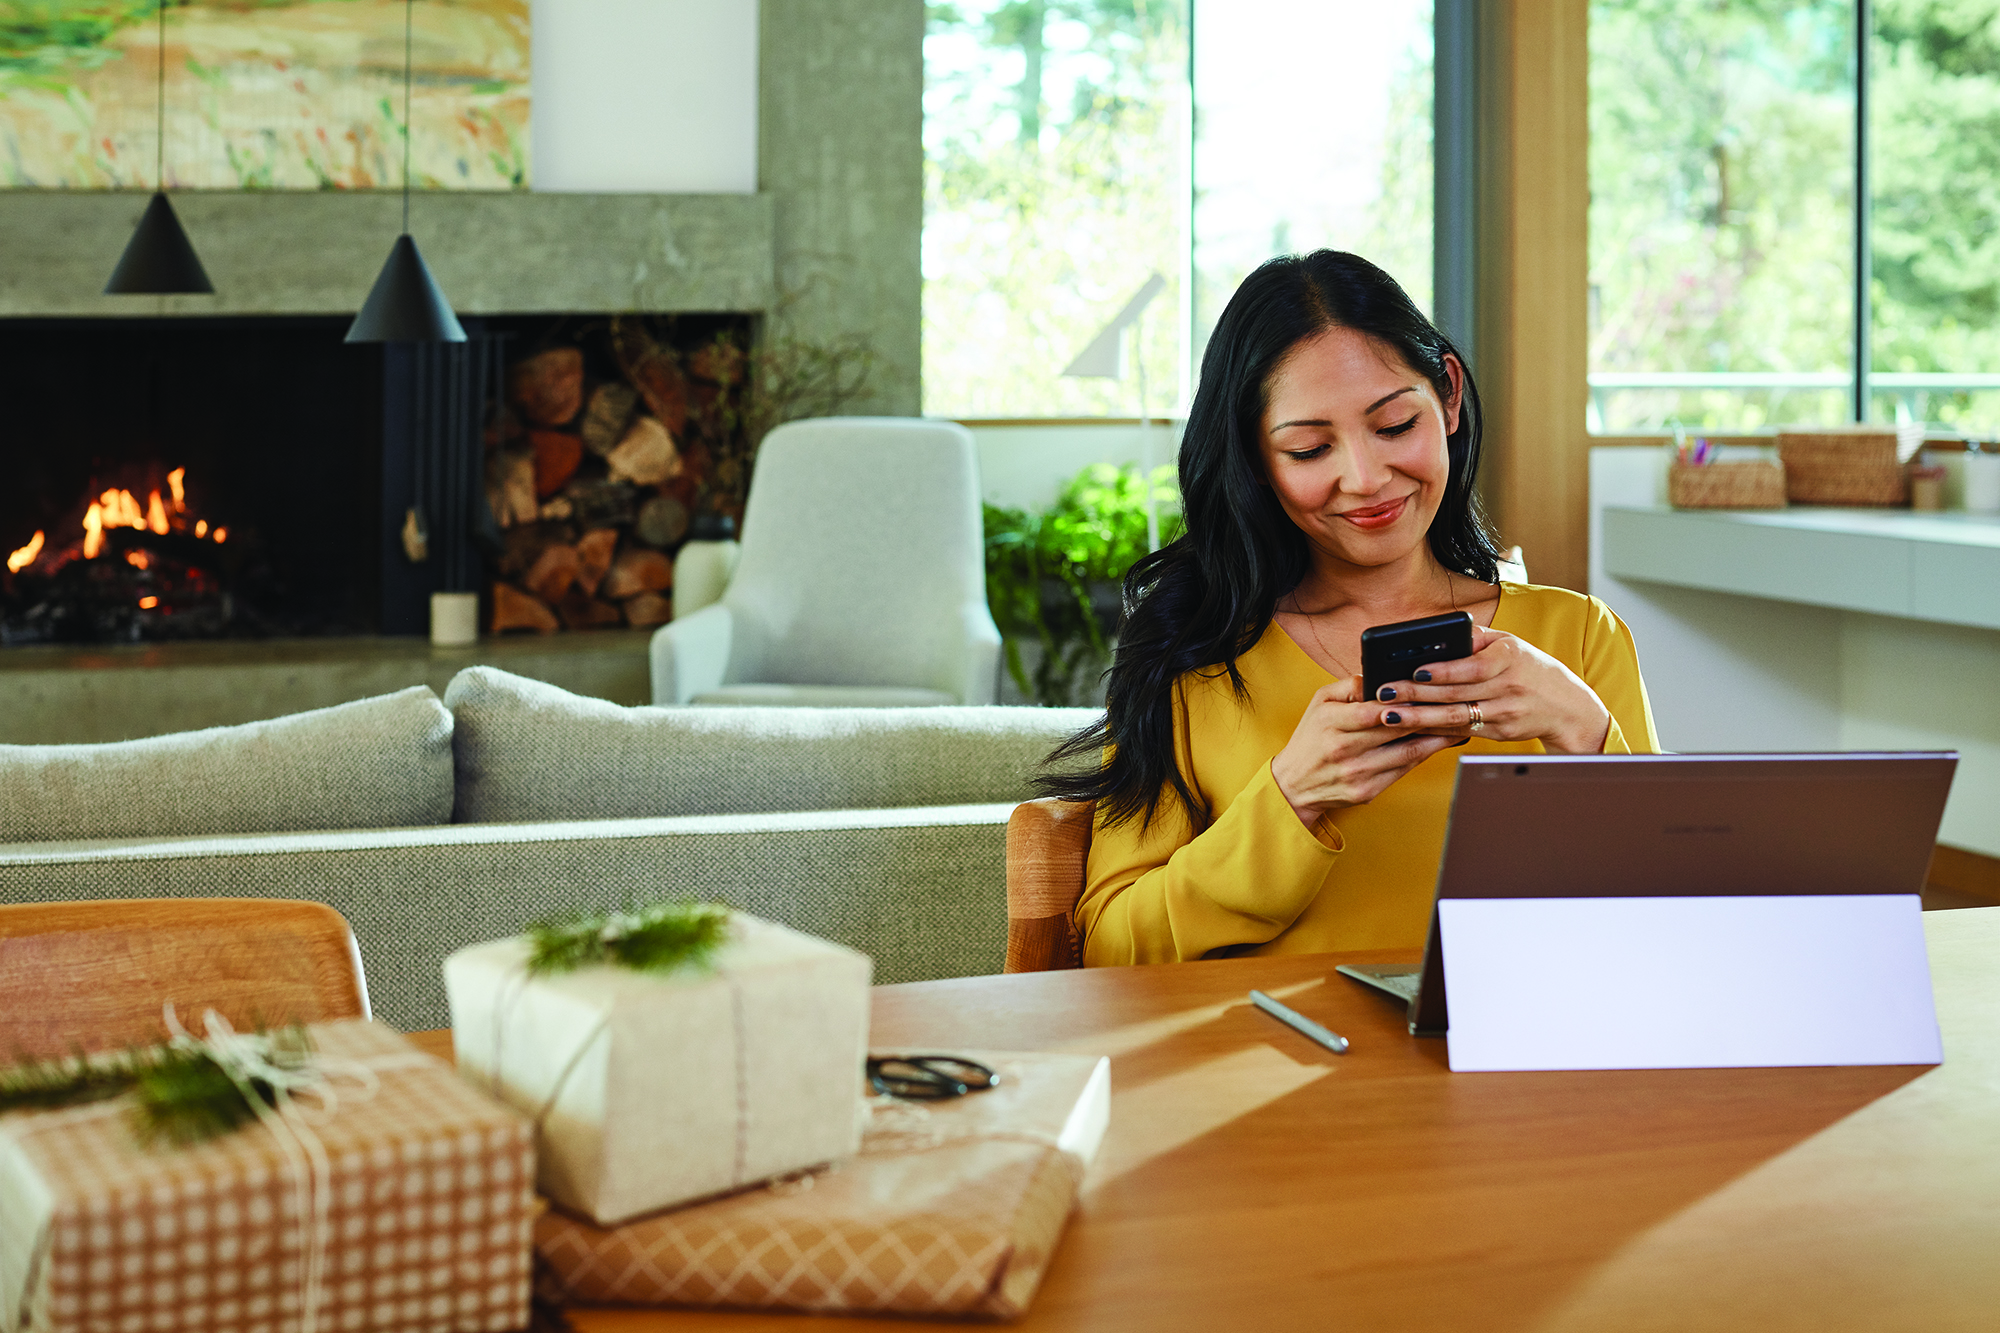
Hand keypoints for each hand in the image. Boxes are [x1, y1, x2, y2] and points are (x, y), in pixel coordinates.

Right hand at [1271, 676, 1461, 826]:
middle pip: (1397, 730)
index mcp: (1330, 722)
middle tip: (1457, 702)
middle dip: (1429, 716)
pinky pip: (1404, 770)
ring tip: (1458, 723)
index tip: (1429, 690)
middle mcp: (1343, 749)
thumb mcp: (1319, 704)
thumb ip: (1348, 686)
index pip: (1373, 709)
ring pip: (1408, 752)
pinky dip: (1425, 755)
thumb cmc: (1310, 738)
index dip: (1403, 701)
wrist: (1294, 785)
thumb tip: (1378, 676)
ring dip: (1437, 738)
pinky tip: (1439, 743)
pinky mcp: (1367, 791)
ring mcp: (1357, 773)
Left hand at [1370, 626, 1611, 753]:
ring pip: (1455, 717)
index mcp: (1510, 658)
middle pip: (1456, 693)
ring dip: (1418, 718)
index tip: (1415, 670)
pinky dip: (1433, 731)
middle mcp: (1508, 687)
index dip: (1444, 670)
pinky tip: (1409, 729)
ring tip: (1389, 715)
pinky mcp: (1498, 733)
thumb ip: (1476, 638)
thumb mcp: (1510, 644)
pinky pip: (1460, 732)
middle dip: (1416, 694)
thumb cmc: (1529, 668)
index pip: (1473, 666)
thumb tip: (1437, 631)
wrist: (1567, 707)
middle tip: (1384, 693)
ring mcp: (1504, 714)